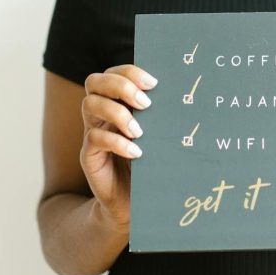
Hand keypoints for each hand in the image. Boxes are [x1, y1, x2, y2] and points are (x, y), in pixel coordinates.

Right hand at [81, 63, 157, 229]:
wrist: (133, 202)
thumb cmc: (149, 162)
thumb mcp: (157, 135)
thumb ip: (161, 115)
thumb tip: (186, 93)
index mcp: (117, 101)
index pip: (113, 72)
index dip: (130, 72)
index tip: (154, 83)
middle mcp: (101, 112)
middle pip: (94, 81)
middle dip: (120, 86)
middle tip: (145, 103)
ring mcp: (92, 132)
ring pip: (89, 104)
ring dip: (117, 113)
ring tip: (140, 131)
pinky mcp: (89, 155)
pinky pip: (94, 139)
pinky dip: (116, 142)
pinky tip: (136, 152)